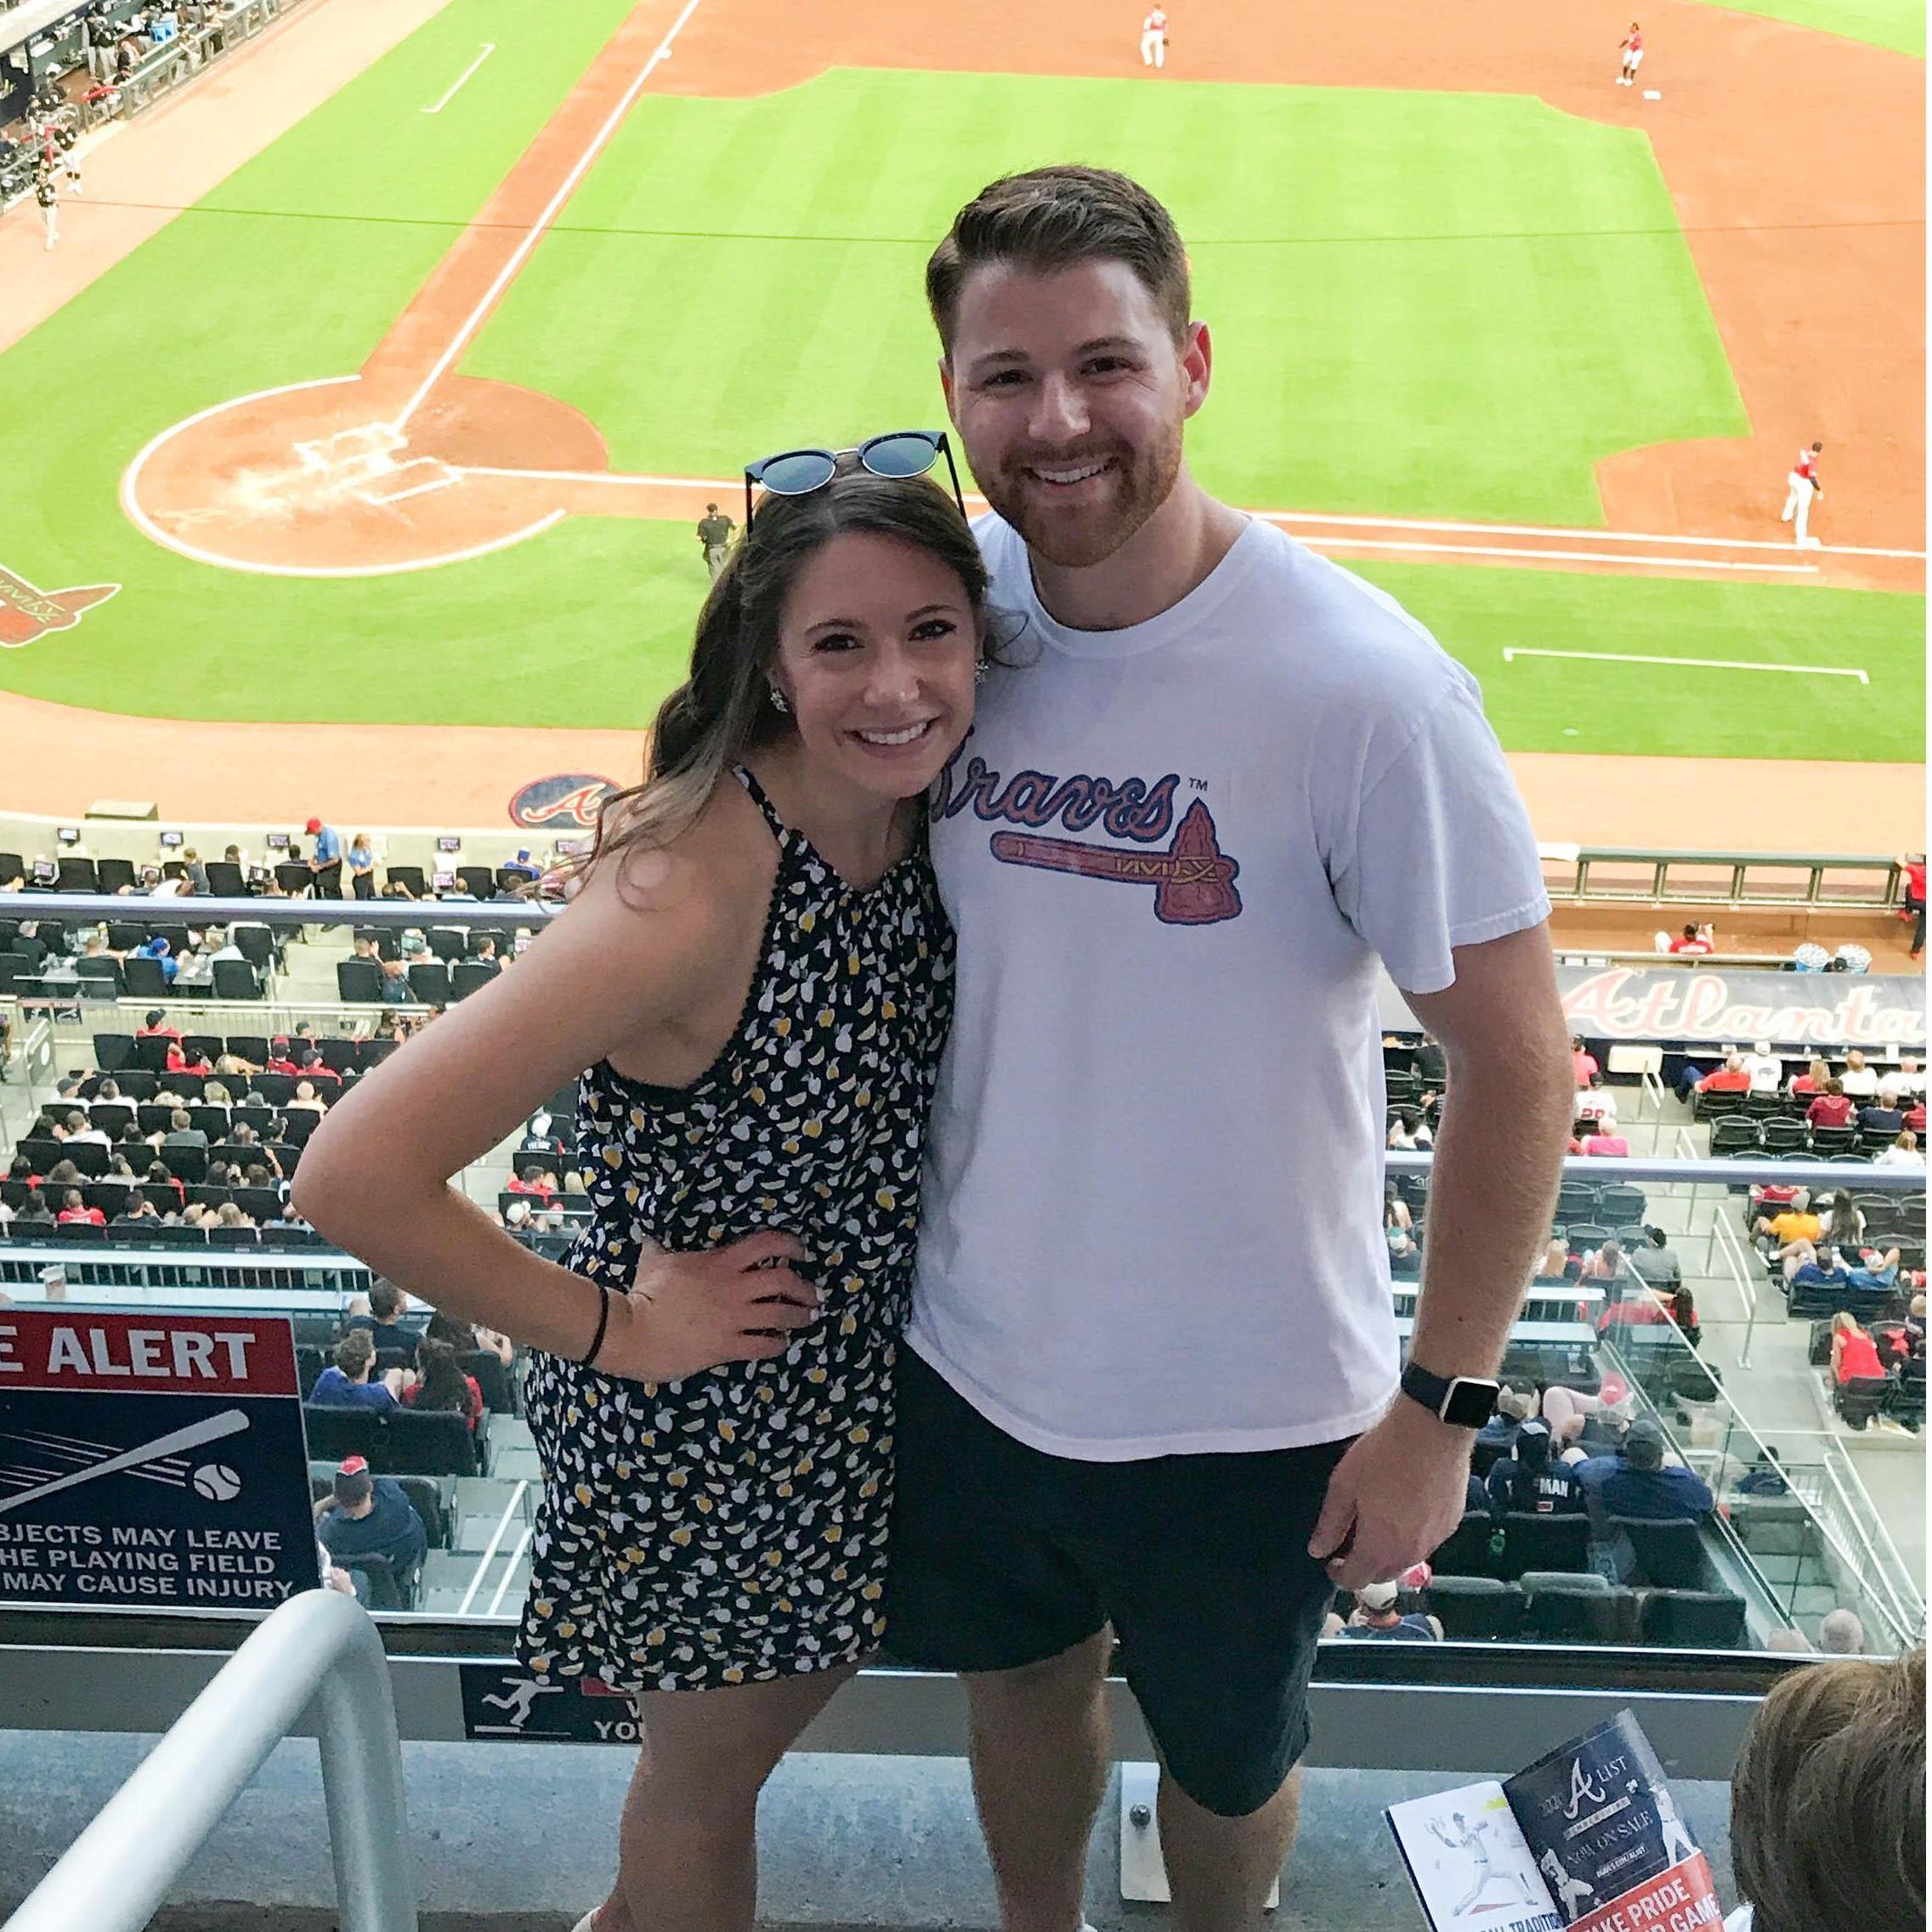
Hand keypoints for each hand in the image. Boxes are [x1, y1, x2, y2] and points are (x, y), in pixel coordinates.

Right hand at [598, 1230, 817, 1382]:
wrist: (631, 1331)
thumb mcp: (655, 1258)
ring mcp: (733, 1319)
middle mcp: (734, 1288)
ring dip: (799, 1317)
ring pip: (781, 1315)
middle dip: (805, 1288)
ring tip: (808, 1318)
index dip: (790, 1245)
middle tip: (813, 1294)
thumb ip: (663, 1244)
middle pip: (784, 1281)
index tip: (801, 1252)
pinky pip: (763, 1346)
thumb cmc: (643, 1293)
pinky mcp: (726, 1347)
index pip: (767, 1244)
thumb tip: (653, 1233)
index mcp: (721, 1262)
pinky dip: (777, 1345)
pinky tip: (781, 1344)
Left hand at [1308, 1400, 1474, 1591]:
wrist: (1433, 1431)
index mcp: (1379, 1548)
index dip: (1339, 1575)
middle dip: (1363, 1566)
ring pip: (1405, 1561)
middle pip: (1382, 1576)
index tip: (1331, 1560)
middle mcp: (1409, 1554)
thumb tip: (1318, 1551)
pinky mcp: (1451, 1525)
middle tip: (1351, 1540)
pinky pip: (1425, 1543)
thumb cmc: (1382, 1456)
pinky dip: (1410, 1538)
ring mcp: (1434, 1541)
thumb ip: (1330, 1524)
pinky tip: (1404, 1512)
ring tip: (1377, 1525)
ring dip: (1388, 1553)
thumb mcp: (1344, 1485)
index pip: (1356, 1581)